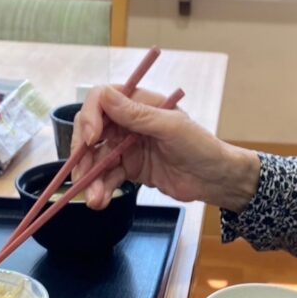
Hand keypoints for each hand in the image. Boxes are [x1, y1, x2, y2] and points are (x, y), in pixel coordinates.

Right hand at [70, 85, 260, 210]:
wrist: (216, 180)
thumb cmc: (201, 147)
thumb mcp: (171, 128)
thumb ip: (137, 114)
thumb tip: (104, 96)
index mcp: (139, 103)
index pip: (101, 100)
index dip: (90, 117)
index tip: (93, 138)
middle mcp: (128, 122)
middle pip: (91, 130)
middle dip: (83, 153)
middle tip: (80, 175)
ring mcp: (126, 146)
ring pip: (96, 158)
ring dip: (89, 178)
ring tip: (93, 199)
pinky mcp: (129, 169)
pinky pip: (106, 176)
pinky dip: (100, 188)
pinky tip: (99, 201)